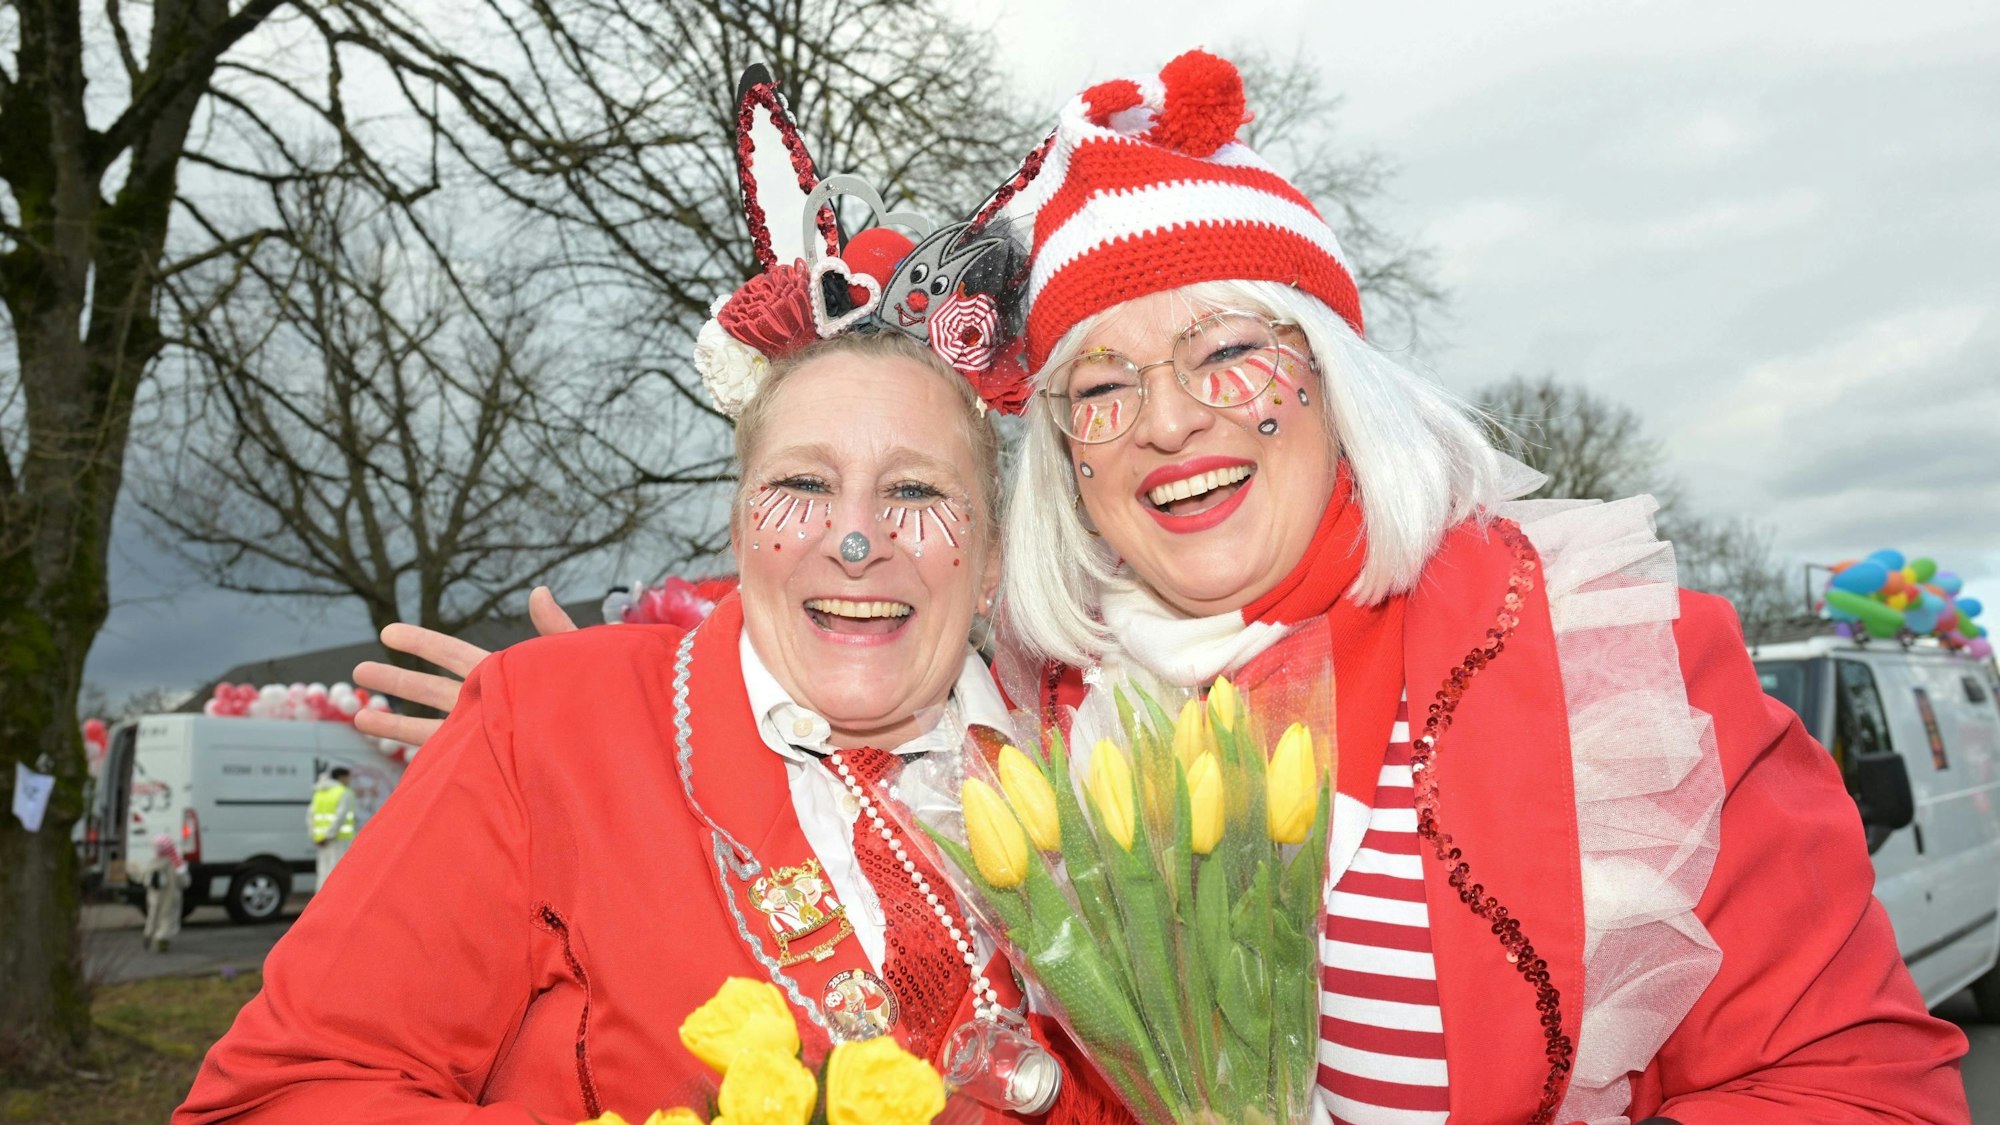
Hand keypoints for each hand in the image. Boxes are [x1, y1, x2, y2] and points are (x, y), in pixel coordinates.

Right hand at [353, 587, 578, 745]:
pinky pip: (444, 761)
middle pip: (430, 688)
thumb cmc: (596, 702)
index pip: (451, 654)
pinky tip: (394, 761)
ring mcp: (481, 736)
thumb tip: (539, 591)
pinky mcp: (484, 766)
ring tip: (357, 716)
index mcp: (502, 674)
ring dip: (393, 720)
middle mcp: (485, 704)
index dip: (420, 643)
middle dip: (395, 679)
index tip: (388, 632)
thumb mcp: (575, 661)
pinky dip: (419, 760)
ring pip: (428, 727)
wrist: (604, 754)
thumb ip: (555, 630)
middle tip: (357, 669)